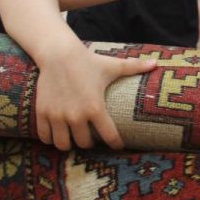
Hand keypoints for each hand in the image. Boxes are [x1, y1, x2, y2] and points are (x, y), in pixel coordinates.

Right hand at [36, 48, 157, 150]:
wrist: (58, 53)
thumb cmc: (88, 61)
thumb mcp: (112, 66)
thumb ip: (135, 67)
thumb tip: (157, 64)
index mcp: (95, 107)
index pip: (109, 137)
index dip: (116, 144)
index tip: (118, 146)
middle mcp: (76, 115)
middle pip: (84, 144)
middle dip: (89, 143)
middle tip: (91, 138)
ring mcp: (58, 116)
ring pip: (63, 145)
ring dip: (69, 144)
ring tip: (73, 138)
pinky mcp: (43, 113)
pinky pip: (45, 137)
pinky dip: (50, 139)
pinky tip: (56, 134)